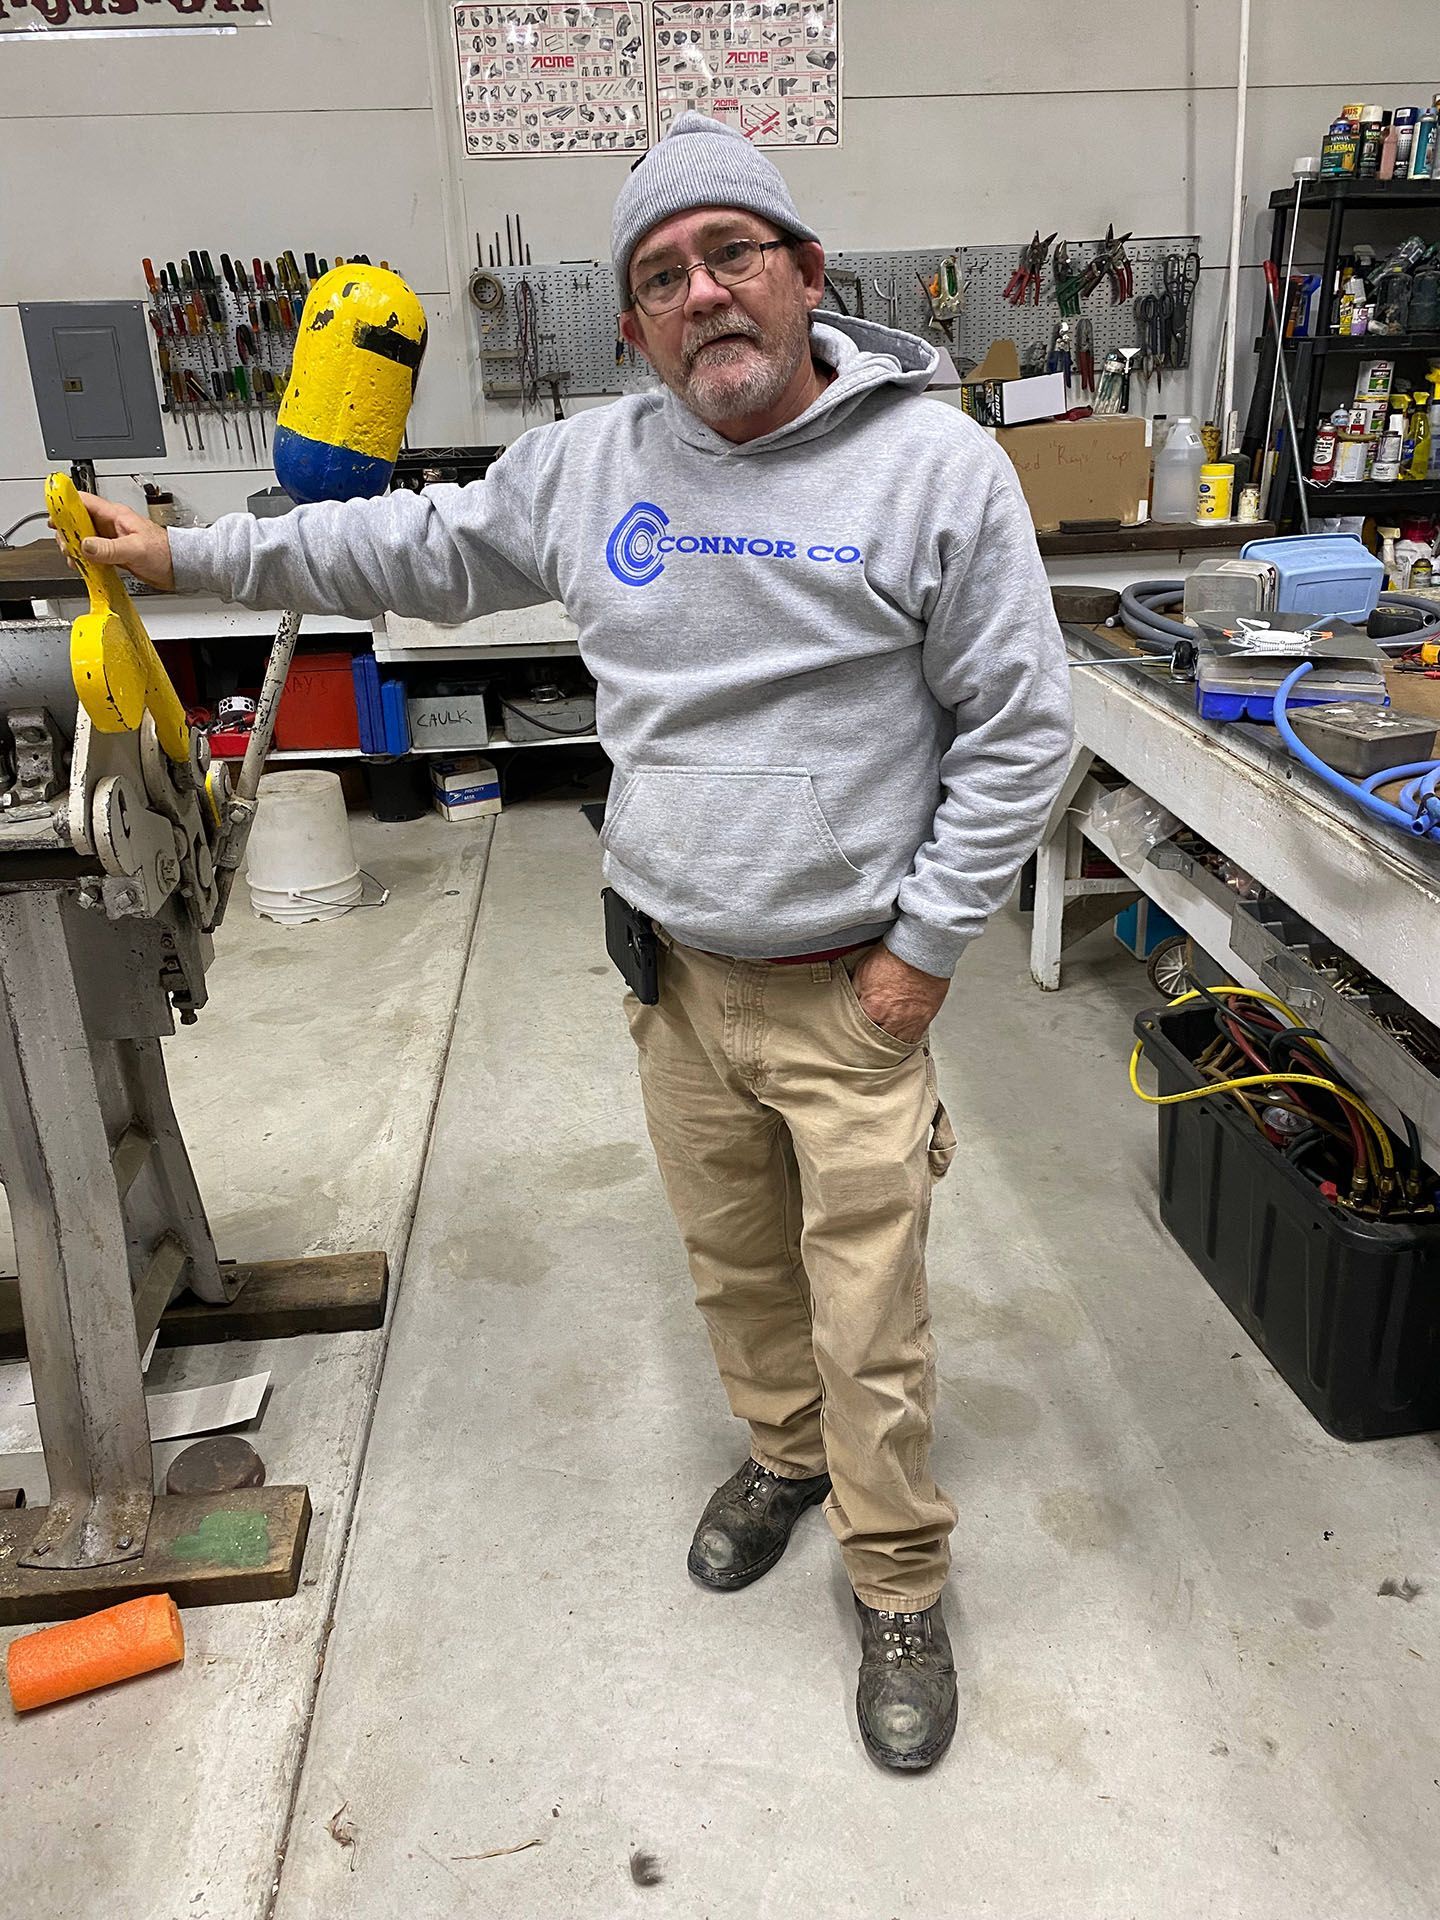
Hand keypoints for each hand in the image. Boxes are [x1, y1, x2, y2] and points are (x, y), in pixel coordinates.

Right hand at [54, 492, 173, 591]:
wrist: (180, 567)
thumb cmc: (166, 552)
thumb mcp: (135, 549)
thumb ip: (109, 548)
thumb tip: (86, 546)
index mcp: (116, 515)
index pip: (83, 501)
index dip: (65, 505)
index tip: (54, 514)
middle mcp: (111, 525)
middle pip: (78, 521)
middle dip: (67, 532)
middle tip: (66, 545)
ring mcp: (112, 539)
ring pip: (83, 538)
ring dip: (75, 547)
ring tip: (74, 558)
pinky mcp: (114, 553)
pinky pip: (93, 553)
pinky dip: (85, 559)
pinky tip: (84, 566)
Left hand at [851, 945, 948, 1043]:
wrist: (921, 950)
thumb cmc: (894, 957)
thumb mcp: (863, 971)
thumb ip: (855, 992)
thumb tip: (849, 1002)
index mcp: (873, 1009)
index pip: (858, 1032)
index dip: (855, 1034)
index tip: (852, 1037)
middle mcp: (892, 1020)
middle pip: (878, 1043)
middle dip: (871, 1044)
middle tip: (865, 1046)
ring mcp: (910, 1022)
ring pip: (897, 1045)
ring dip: (889, 1045)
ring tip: (882, 1045)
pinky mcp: (925, 1019)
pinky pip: (914, 1039)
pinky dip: (906, 1041)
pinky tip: (900, 1039)